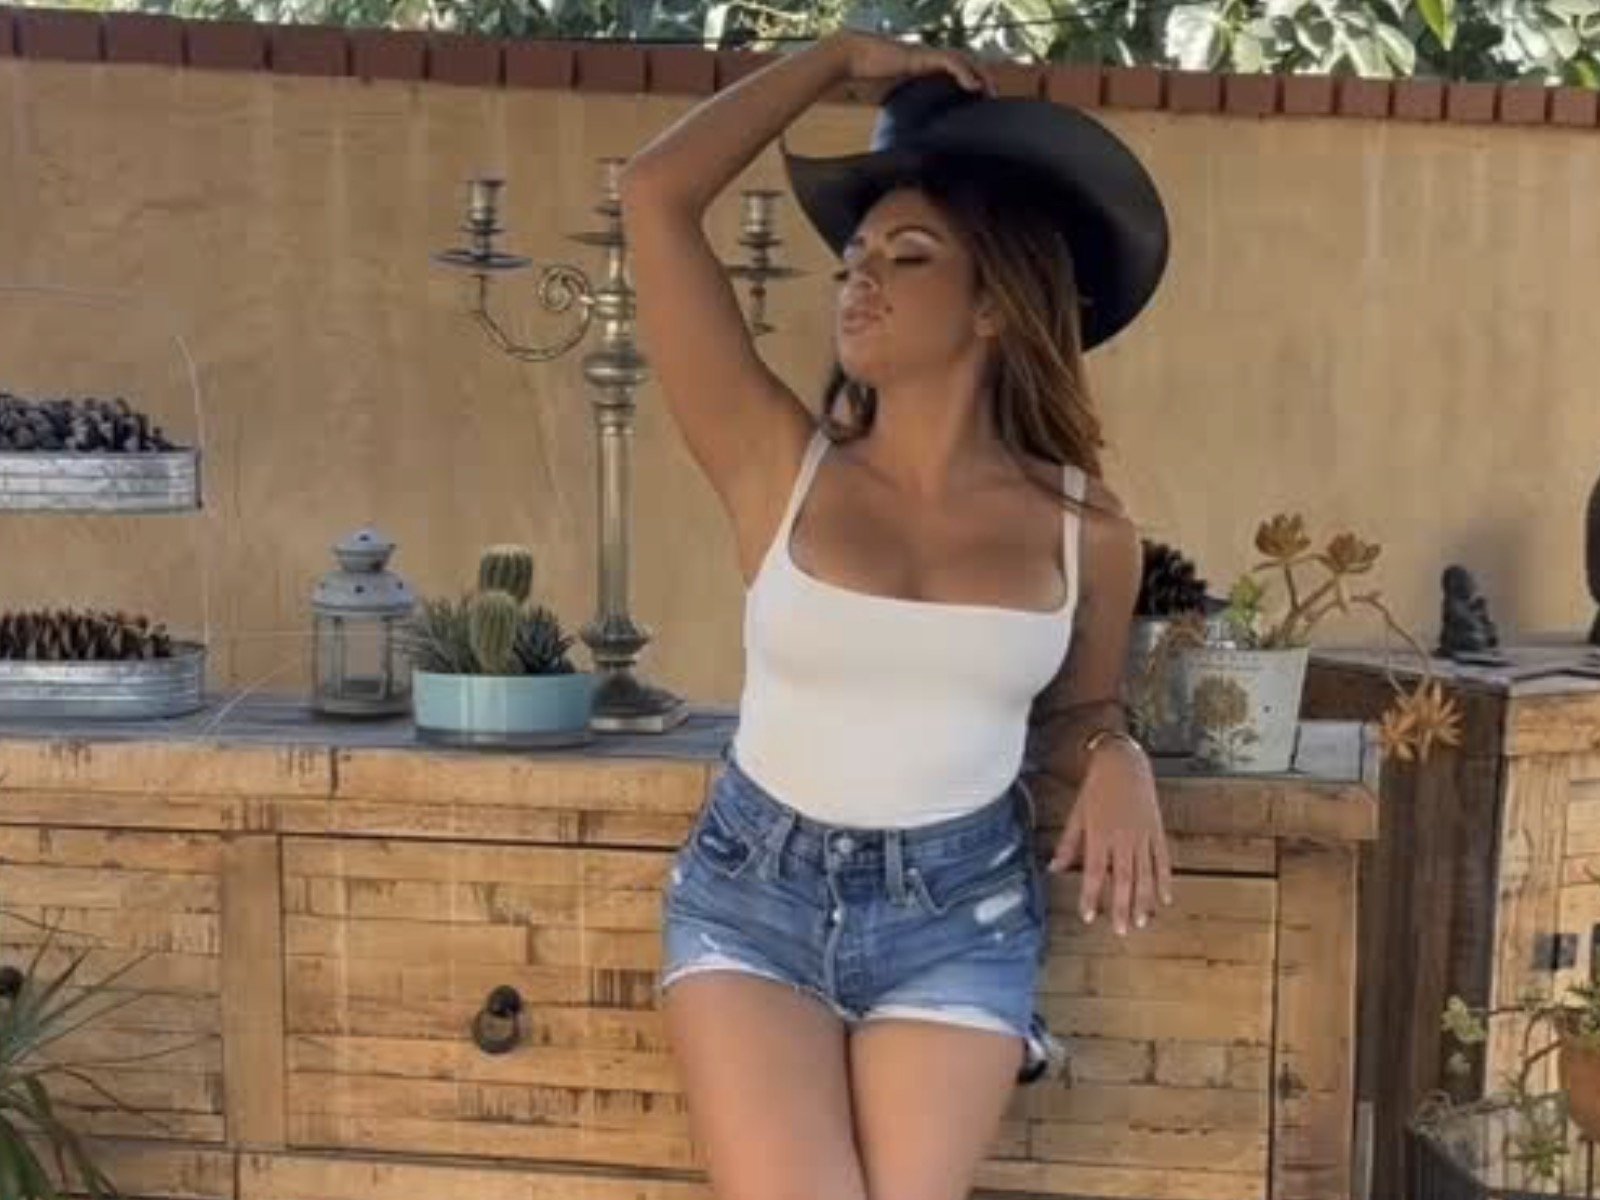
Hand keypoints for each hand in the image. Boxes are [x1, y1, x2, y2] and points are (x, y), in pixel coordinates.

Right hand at [827, 30, 995, 94]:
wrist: (852, 58)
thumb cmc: (866, 77)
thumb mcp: (888, 98)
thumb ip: (899, 108)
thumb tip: (898, 137)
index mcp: (924, 68)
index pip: (955, 71)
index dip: (970, 81)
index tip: (979, 99)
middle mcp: (929, 58)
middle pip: (965, 63)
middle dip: (983, 77)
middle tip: (993, 96)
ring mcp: (926, 55)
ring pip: (963, 60)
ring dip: (979, 74)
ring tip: (989, 90)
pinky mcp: (922, 56)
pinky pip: (950, 62)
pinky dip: (964, 73)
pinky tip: (972, 86)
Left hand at [1049, 741, 1172, 935]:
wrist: (1124, 763)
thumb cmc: (1096, 788)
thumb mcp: (1077, 814)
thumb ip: (1068, 844)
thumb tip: (1054, 868)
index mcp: (1099, 834)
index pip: (1094, 872)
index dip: (1090, 895)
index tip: (1088, 916)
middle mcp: (1122, 838)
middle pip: (1123, 879)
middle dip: (1121, 906)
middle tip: (1121, 930)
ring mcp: (1143, 835)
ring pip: (1145, 874)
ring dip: (1143, 900)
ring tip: (1141, 922)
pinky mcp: (1157, 831)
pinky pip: (1162, 860)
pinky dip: (1164, 881)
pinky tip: (1164, 900)